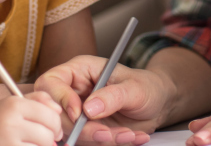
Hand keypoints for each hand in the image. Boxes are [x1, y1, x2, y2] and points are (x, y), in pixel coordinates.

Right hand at [0, 91, 64, 145]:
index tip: (54, 131)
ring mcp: (5, 142)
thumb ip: (38, 101)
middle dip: (49, 142)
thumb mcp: (11, 105)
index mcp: (14, 105)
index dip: (57, 126)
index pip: (51, 116)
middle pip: (47, 137)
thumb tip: (59, 110)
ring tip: (26, 144)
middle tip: (43, 142)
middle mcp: (10, 123)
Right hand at [35, 55, 169, 144]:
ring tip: (128, 135)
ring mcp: (79, 114)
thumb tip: (89, 108)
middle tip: (106, 133)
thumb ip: (112, 96)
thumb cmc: (147, 87)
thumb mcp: (135, 88)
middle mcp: (75, 92)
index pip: (51, 82)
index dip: (60, 99)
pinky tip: (131, 136)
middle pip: (57, 113)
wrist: (159, 105)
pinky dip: (108, 144)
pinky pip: (87, 142)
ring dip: (99, 139)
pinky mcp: (87, 131)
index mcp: (80, 71)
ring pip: (72, 133)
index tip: (79, 114)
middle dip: (82, 128)